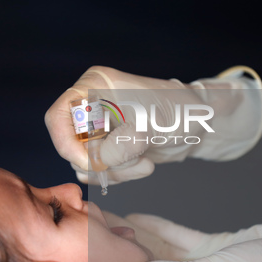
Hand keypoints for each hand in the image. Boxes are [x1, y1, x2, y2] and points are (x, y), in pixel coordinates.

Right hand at [45, 66, 261, 184]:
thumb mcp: (149, 126)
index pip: (58, 117)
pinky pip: (99, 172)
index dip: (66, 143)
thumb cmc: (180, 112)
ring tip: (144, 162)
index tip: (88, 163)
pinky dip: (120, 175)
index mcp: (94, 86)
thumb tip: (97, 163)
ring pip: (85, 164)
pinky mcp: (107, 148)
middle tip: (134, 159)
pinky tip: (144, 165)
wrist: (203, 126)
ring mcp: (97, 128)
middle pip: (70, 145)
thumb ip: (119, 146)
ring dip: (114, 170)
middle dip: (101, 161)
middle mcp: (89, 106)